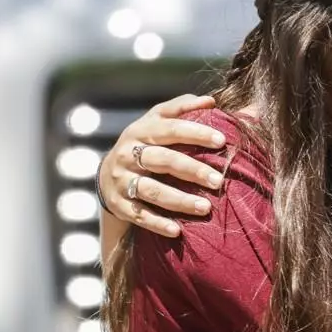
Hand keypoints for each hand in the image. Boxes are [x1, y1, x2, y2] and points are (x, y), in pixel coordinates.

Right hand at [99, 93, 226, 236]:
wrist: (109, 172)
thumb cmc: (147, 143)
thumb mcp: (157, 121)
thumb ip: (182, 108)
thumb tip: (211, 101)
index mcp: (142, 130)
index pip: (171, 128)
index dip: (196, 132)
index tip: (222, 140)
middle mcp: (129, 153)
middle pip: (163, 160)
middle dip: (193, 170)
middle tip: (219, 181)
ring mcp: (122, 179)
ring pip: (152, 190)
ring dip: (179, 200)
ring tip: (206, 208)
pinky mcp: (118, 203)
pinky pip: (139, 215)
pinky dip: (158, 223)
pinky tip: (178, 231)